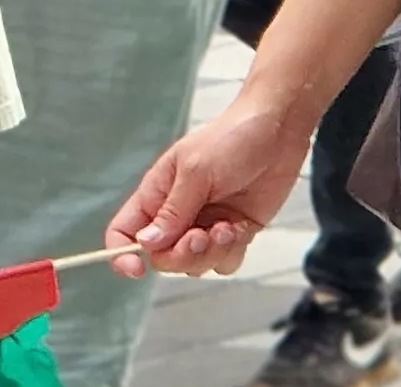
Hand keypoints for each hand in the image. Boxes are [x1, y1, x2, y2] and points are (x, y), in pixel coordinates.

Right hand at [106, 90, 311, 277]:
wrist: (278, 132)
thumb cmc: (230, 139)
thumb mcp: (196, 171)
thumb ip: (172, 211)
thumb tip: (145, 243)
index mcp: (156, 194)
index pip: (124, 231)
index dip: (122, 254)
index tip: (138, 268)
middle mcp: (176, 215)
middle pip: (162, 258)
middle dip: (182, 254)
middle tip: (200, 236)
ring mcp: (205, 227)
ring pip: (195, 266)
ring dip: (212, 252)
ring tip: (228, 225)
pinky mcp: (233, 234)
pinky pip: (224, 263)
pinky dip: (233, 250)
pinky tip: (242, 226)